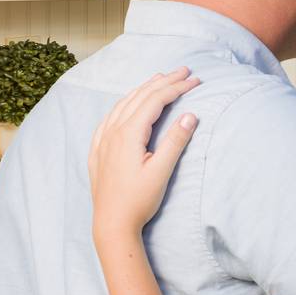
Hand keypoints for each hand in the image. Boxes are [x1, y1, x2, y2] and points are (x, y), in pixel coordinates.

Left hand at [88, 67, 200, 240]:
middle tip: (185, 71)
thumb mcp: (161, 171)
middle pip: (139, 97)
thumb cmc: (138, 200)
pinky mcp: (99, 150)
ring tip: (161, 79)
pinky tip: (129, 104)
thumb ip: (175, 141)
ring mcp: (103, 140)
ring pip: (123, 104)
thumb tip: (190, 115)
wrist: (111, 223)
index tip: (196, 81)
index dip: (177, 88)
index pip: (155, 101)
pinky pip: (111, 116)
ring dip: (144, 89)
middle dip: (163, 81)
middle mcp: (112, 132)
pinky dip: (125, 103)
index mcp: (128, 134)